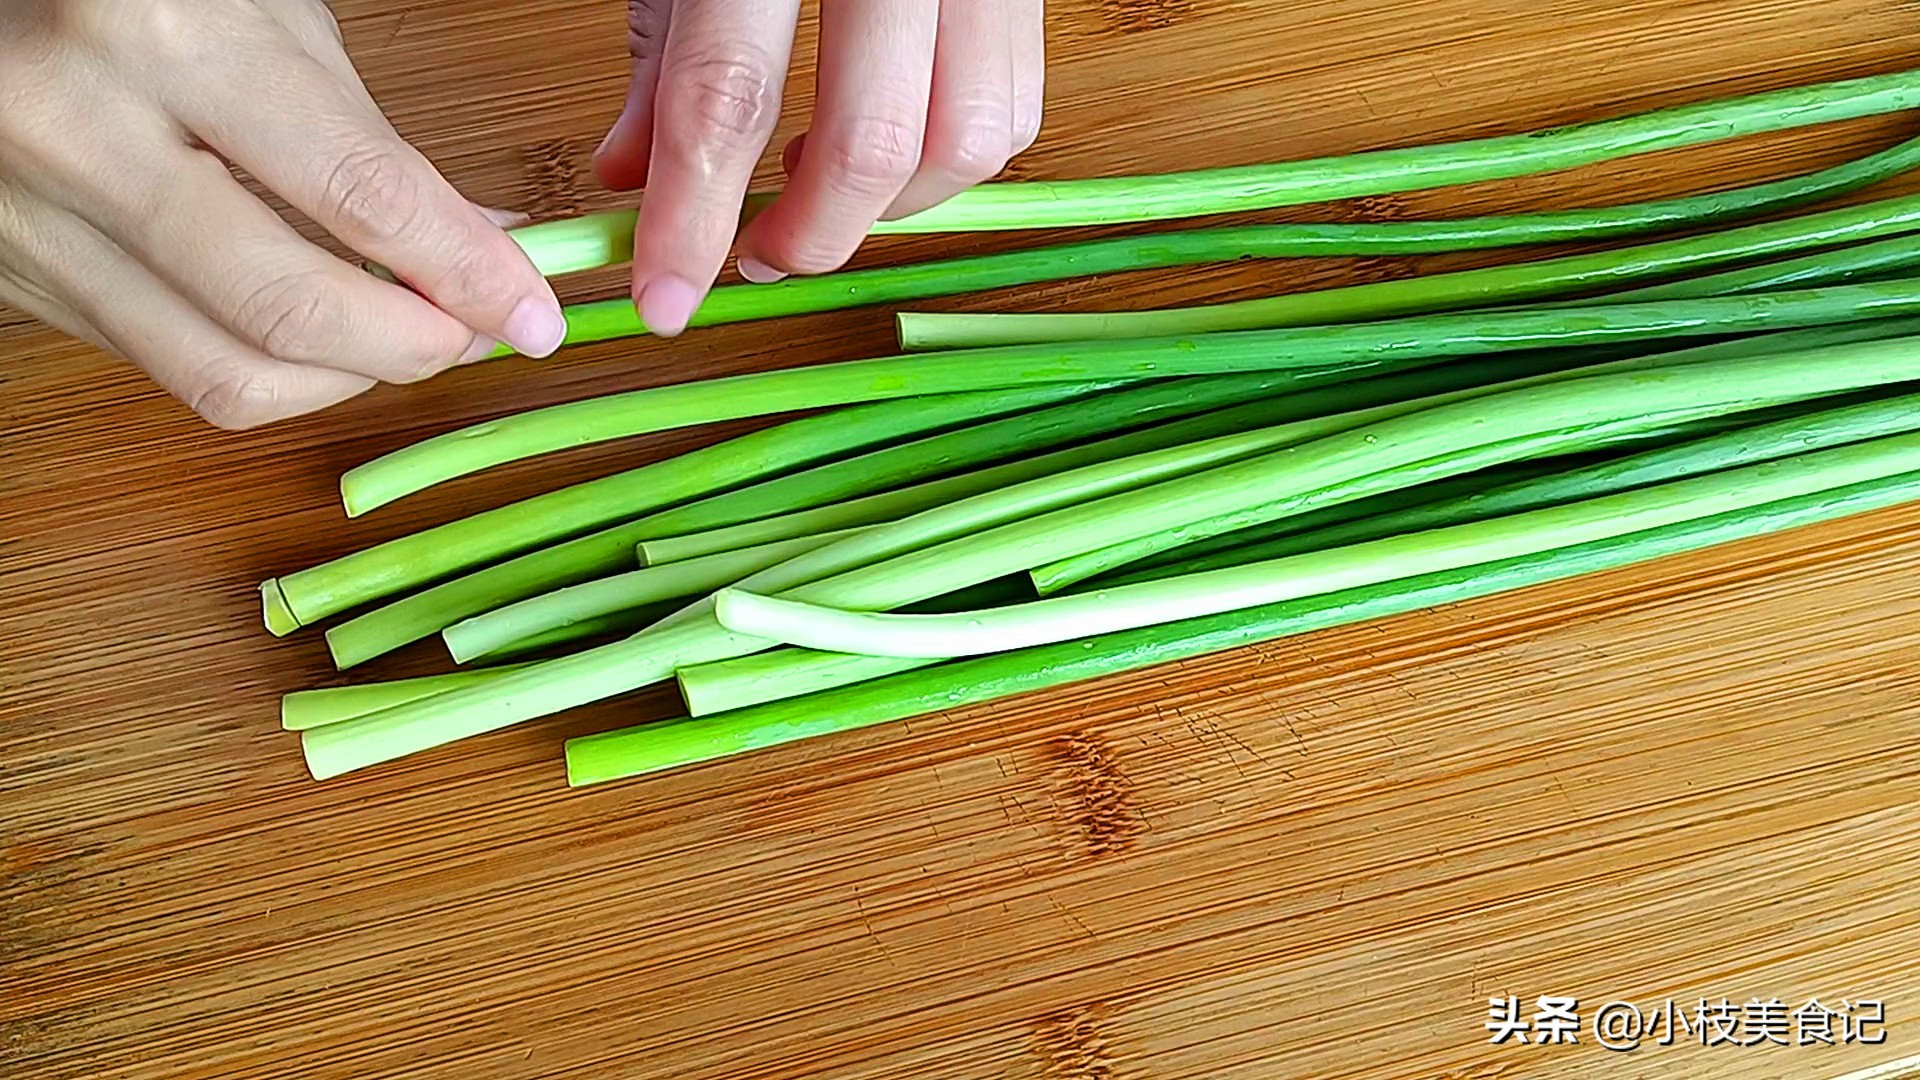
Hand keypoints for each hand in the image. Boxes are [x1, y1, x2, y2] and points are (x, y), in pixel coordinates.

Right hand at [0, 0, 566, 429]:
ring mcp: (37, 219)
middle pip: (287, 310)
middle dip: (413, 343)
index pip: (355, 194)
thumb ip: (381, 150)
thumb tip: (490, 251)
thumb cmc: (148, 0)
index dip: (464, 270)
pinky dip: (279, 371)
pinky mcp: (24, 281)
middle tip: (476, 331)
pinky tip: (327, 335)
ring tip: (409, 336)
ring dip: (351, 376)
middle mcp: (82, 134)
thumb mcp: (272, 27)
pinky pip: (176, 370)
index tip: (530, 310)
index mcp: (162, 38)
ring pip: (229, 374)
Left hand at [594, 0, 1045, 335]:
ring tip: (820, 187)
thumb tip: (630, 181)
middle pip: (870, 143)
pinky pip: (1017, 106)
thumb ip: (662, 56)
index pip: (727, 96)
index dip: (691, 219)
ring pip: (968, 141)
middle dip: (808, 234)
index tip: (664, 301)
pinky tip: (887, 142)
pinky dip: (951, 160)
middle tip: (755, 254)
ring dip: (890, 207)